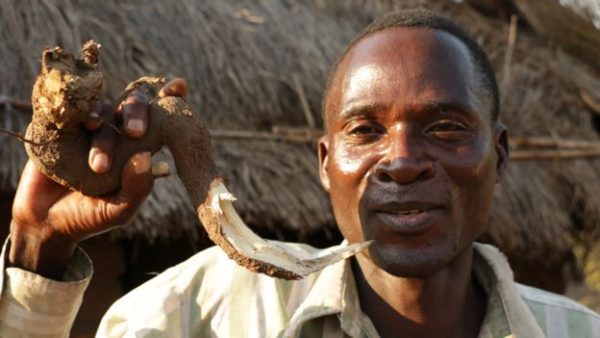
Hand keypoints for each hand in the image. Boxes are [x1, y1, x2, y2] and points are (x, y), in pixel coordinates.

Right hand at [8, 79, 187, 279]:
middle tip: (136, 133)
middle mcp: (117, 132)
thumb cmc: (90, 217)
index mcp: (139, 147)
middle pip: (132, 105)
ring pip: (104, 111)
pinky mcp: (61, 127)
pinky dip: (81, 113)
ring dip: (106, 131)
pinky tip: (87, 125)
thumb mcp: (119, 210)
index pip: (159, 118)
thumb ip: (137, 188)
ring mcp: (88, 128)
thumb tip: (148, 157)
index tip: (179, 86)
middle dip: (138, 114)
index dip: (170, 99)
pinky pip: (71, 109)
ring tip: (99, 163)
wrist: (44, 223)